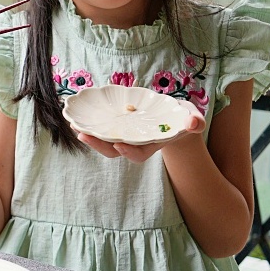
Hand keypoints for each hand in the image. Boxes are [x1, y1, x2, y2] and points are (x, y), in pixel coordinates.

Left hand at [75, 101, 206, 163]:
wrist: (174, 116)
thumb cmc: (183, 118)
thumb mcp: (192, 118)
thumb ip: (194, 122)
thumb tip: (194, 123)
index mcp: (151, 144)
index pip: (138, 154)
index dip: (128, 152)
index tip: (119, 145)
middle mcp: (135, 142)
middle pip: (115, 149)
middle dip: (99, 145)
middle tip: (84, 136)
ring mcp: (126, 135)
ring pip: (105, 141)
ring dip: (90, 136)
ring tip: (75, 127)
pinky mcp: (118, 126)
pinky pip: (102, 129)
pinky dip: (90, 125)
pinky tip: (77, 118)